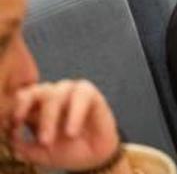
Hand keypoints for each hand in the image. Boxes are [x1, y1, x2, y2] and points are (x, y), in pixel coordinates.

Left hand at [8, 80, 129, 171]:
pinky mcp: (88, 93)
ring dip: (50, 117)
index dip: (15, 108)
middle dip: (29, 112)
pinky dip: (75, 114)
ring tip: (51, 140)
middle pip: (35, 92)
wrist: (92, 157)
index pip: (20, 97)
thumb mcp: (39, 153)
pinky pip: (80, 95)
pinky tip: (71, 132)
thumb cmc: (64, 151)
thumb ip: (22, 145)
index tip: (14, 125)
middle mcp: (50, 95)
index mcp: (34, 106)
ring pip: (54, 93)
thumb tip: (10, 136)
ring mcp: (69, 91)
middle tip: (35, 135)